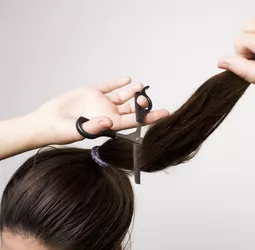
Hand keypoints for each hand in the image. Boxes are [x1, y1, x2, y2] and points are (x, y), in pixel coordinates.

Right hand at [32, 77, 168, 144]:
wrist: (46, 122)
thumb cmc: (62, 132)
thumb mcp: (78, 130)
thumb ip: (94, 126)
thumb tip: (109, 121)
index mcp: (110, 125)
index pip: (134, 122)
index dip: (150, 118)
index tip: (165, 114)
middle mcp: (109, 113)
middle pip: (131, 108)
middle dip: (141, 104)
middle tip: (145, 98)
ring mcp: (101, 102)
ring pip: (122, 96)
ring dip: (132, 91)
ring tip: (141, 86)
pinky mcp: (91, 92)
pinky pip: (108, 86)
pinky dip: (117, 83)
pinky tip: (127, 79)